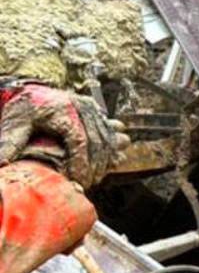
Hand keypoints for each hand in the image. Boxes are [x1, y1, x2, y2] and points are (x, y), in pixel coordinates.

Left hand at [0, 81, 124, 187]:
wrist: (31, 90)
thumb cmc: (23, 108)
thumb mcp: (14, 124)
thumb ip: (10, 144)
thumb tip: (2, 164)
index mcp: (63, 111)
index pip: (79, 141)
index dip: (81, 163)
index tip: (77, 179)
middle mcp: (81, 107)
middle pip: (97, 141)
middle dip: (96, 166)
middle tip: (88, 183)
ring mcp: (91, 108)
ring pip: (107, 137)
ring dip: (106, 159)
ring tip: (98, 177)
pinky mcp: (96, 110)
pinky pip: (109, 131)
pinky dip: (112, 147)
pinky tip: (114, 161)